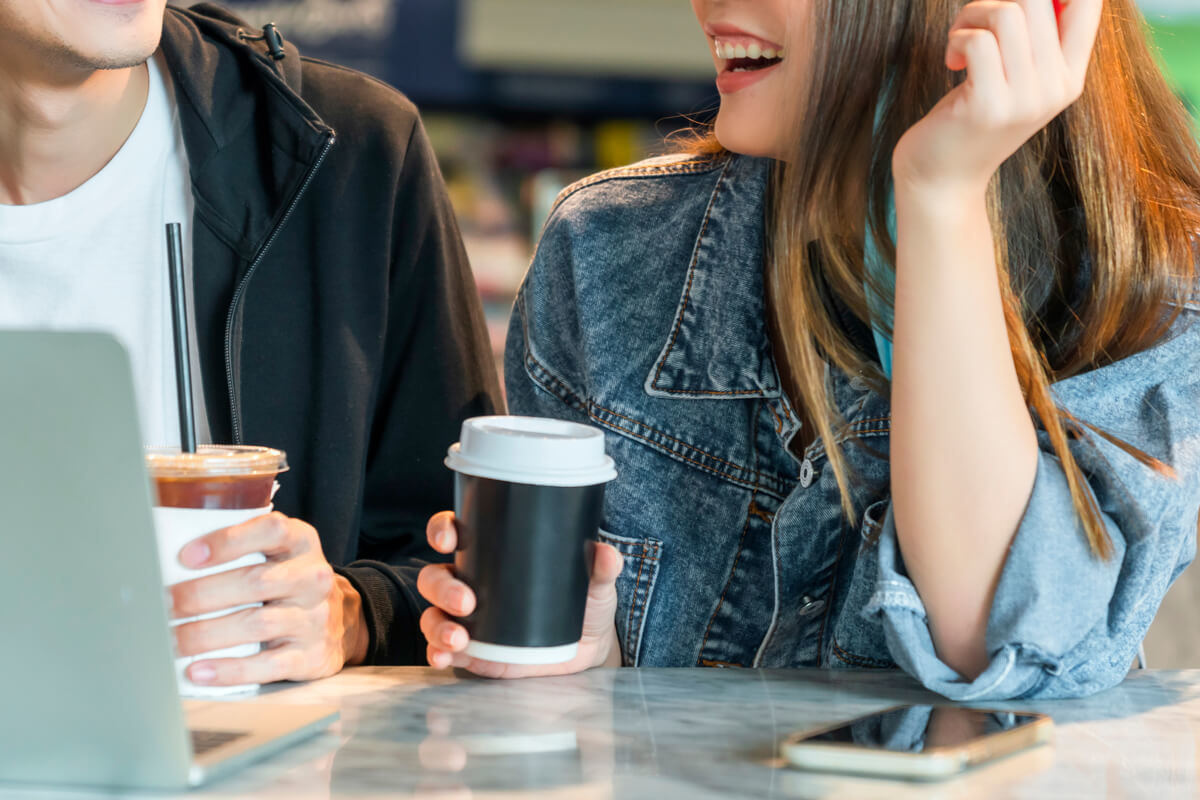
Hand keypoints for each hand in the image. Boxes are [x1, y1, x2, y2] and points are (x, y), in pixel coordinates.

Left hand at [170, 512, 369, 686]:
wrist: (341, 621)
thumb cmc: (289, 581)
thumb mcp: (280, 552)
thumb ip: (242, 545)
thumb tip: (166, 550)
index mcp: (302, 542)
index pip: (272, 531)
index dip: (229, 541)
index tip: (187, 556)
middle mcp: (313, 578)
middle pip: (256, 582)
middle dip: (201, 594)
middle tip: (163, 605)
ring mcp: (314, 618)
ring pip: (257, 624)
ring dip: (206, 634)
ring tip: (170, 640)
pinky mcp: (311, 655)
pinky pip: (268, 665)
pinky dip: (229, 670)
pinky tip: (199, 670)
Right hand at [417, 511, 622, 678]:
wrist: (587, 649)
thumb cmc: (582, 603)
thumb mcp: (594, 583)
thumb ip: (601, 567)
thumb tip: (606, 553)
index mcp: (490, 554)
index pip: (453, 533)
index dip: (441, 530)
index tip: (448, 539)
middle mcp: (470, 583)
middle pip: (435, 577)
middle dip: (442, 588)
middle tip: (467, 602)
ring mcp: (467, 619)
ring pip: (432, 615)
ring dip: (437, 625)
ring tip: (460, 638)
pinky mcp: (472, 652)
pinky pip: (444, 650)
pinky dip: (439, 653)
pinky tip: (447, 656)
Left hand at [892, 0, 1102, 196]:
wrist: (942, 179)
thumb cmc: (970, 118)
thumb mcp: (1013, 79)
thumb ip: (1032, 39)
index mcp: (1069, 77)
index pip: (1088, 3)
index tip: (1012, 4)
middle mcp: (1056, 88)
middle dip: (996, 0)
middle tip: (973, 25)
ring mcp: (1025, 100)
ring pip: (1008, 14)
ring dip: (972, 15)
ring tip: (959, 41)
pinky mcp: (988, 106)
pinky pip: (978, 41)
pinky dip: (957, 39)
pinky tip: (952, 62)